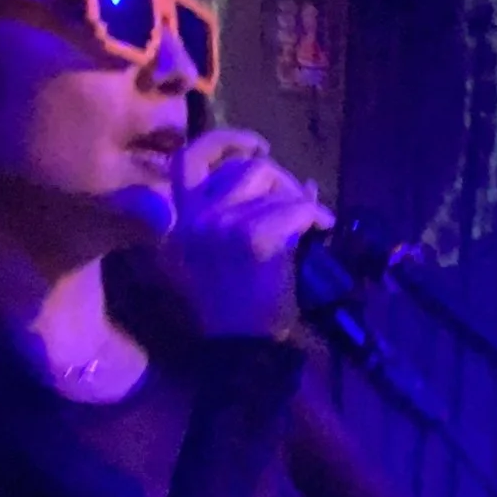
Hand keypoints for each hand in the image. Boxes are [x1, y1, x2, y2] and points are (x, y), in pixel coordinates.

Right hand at [163, 129, 333, 338]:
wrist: (242, 353)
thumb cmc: (236, 313)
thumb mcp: (219, 260)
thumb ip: (243, 215)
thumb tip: (303, 183)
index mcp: (174, 224)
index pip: (187, 160)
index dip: (223, 143)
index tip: (257, 147)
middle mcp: (190, 218)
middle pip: (242, 168)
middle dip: (277, 177)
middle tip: (296, 201)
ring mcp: (220, 225)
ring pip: (269, 179)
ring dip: (295, 195)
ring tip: (307, 222)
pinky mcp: (254, 237)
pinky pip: (296, 208)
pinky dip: (316, 216)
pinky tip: (322, 231)